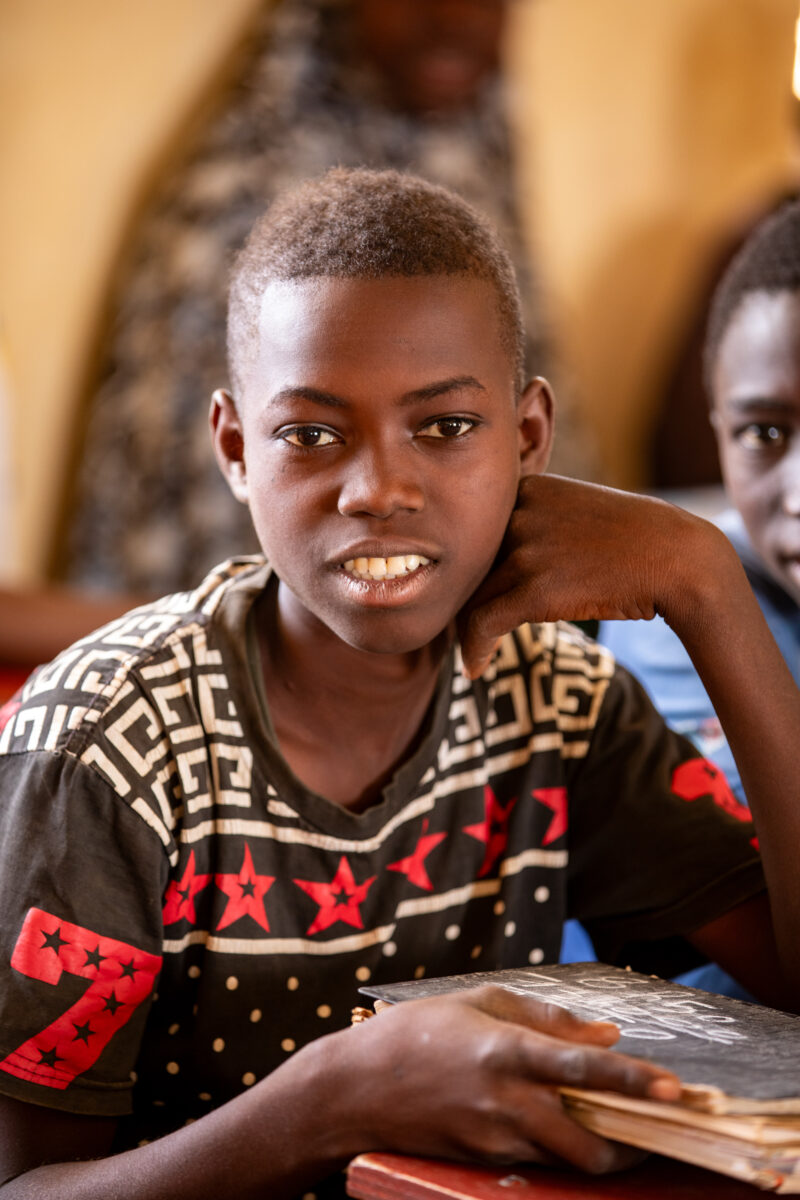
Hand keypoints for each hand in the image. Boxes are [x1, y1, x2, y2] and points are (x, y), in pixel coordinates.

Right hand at [333, 985, 678, 1172]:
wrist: (354, 1089)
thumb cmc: (415, 1031)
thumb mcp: (478, 1003)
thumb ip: (546, 1018)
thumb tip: (607, 1035)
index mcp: (504, 1050)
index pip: (582, 1069)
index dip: (632, 1080)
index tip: (674, 1088)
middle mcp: (505, 1101)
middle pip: (588, 1141)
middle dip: (632, 1142)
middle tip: (658, 1125)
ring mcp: (494, 1138)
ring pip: (568, 1160)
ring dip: (602, 1149)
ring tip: (623, 1127)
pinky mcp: (482, 1161)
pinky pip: (538, 1160)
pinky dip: (562, 1148)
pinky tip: (566, 1125)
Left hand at [458, 474, 727, 676]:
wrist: (680, 560)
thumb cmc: (636, 541)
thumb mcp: (578, 511)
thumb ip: (537, 524)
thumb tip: (503, 559)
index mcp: (529, 487)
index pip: (479, 533)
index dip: (474, 569)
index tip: (474, 595)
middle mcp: (520, 512)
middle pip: (471, 565)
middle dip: (466, 599)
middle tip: (465, 628)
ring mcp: (526, 548)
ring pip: (473, 596)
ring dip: (468, 630)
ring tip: (472, 651)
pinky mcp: (534, 588)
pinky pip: (483, 623)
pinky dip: (474, 648)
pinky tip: (476, 667)